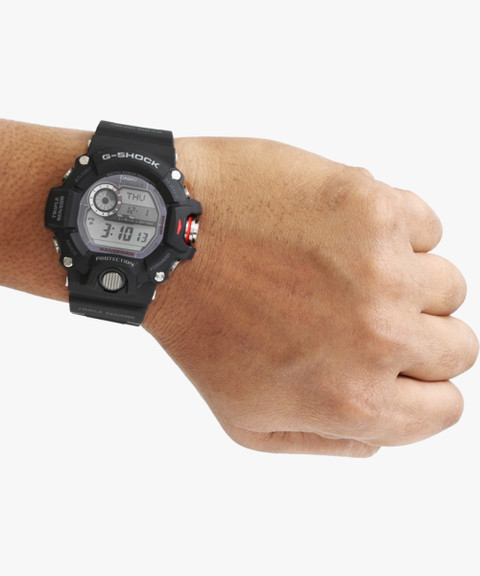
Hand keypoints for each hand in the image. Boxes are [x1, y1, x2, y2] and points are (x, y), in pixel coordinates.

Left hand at [143, 137, 477, 456]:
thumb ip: (326, 438)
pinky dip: (394, 232)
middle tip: (367, 313)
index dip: (424, 389)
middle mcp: (377, 337)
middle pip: (457, 346)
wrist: (169, 237)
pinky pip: (425, 227)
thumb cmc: (200, 321)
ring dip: (405, 280)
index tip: (402, 368)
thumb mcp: (245, 419)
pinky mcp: (375, 207)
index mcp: (352, 398)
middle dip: (418, 335)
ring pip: (447, 284)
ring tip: (345, 271)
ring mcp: (382, 267)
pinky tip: (342, 234)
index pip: (444, 409)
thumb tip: (380, 433)